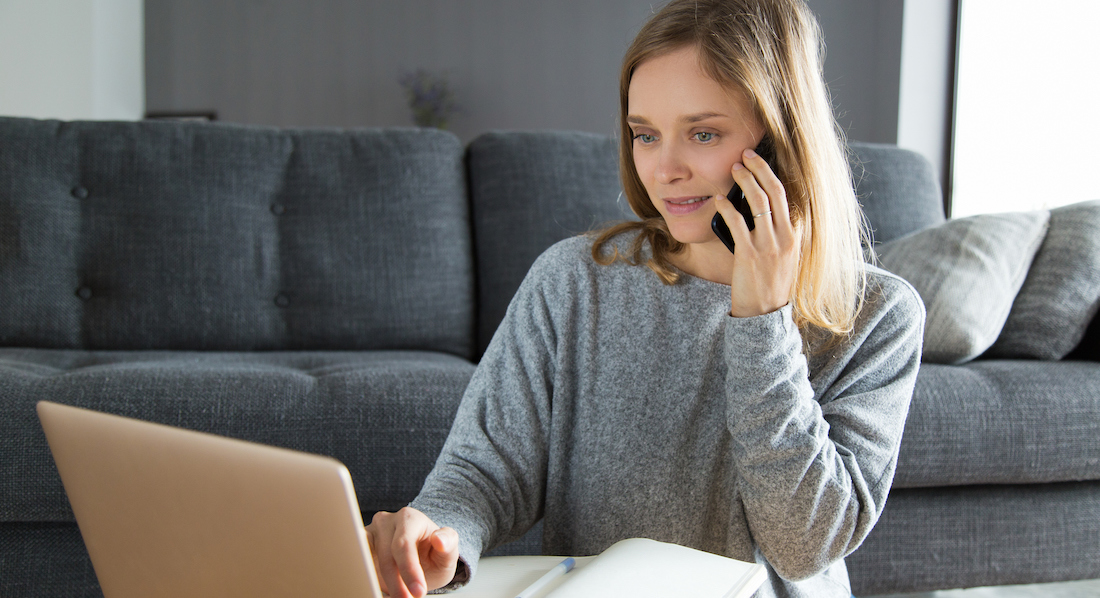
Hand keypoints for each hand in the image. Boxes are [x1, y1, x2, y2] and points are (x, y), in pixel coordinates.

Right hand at [366, 507, 459, 597]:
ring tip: (392, 596)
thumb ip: (449, 543)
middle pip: (386, 557)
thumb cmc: (433, 554)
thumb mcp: (448, 553)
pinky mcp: (359, 546)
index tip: (419, 591)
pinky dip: (365, 576)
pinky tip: (373, 587)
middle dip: (396, 583)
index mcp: (409, 518)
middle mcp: (387, 522)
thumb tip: (439, 539)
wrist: (421, 560)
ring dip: (379, 582)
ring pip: (368, 560)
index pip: (404, 544)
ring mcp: (370, 533)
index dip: (409, 570)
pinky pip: (356, 560)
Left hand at [714, 147, 801, 317]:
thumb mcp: (783, 257)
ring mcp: (769, 246)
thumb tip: (758, 208)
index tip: (761, 161)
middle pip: (775, 191)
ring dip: (745, 180)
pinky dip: (727, 207)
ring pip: (759, 202)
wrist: (765, 315)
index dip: (774, 175)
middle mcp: (786, 237)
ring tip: (734, 169)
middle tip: (746, 154)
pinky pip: (738, 223)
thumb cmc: (770, 285)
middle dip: (760, 168)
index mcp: (795, 236)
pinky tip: (718, 199)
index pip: (788, 197)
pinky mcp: (749, 255)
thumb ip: (777, 233)